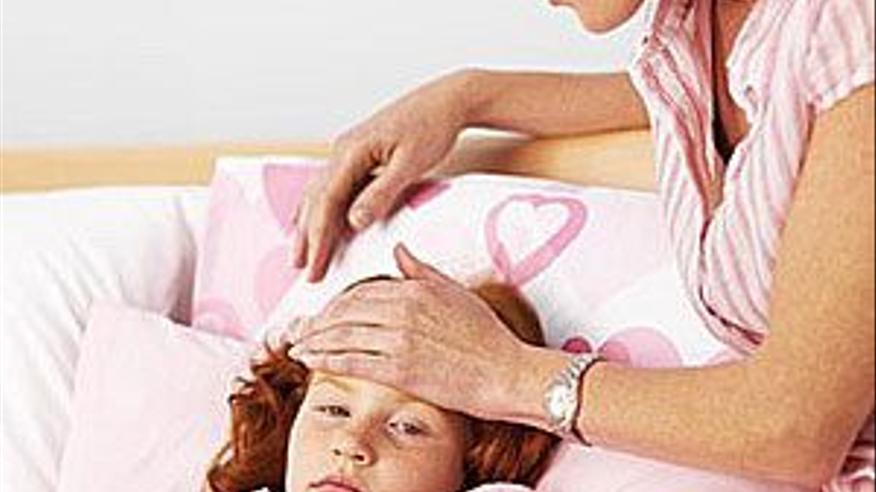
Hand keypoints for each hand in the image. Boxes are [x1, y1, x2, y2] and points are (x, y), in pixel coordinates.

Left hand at [289, 244, 544, 420]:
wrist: (506, 373)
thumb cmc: (486, 336)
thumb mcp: (455, 292)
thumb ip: (421, 270)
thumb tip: (399, 249)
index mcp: (415, 289)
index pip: (361, 292)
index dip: (336, 304)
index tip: (324, 314)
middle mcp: (403, 310)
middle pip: (345, 312)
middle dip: (318, 322)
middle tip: (302, 330)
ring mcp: (399, 340)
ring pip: (342, 335)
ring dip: (313, 341)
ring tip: (297, 346)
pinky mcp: (399, 370)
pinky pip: (350, 361)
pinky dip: (324, 359)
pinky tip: (310, 360)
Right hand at [292, 71, 474, 281]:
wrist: (446, 100)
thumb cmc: (432, 127)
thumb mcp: (411, 163)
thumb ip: (382, 192)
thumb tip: (354, 222)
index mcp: (352, 150)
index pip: (327, 202)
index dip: (318, 238)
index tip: (314, 267)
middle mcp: (343, 149)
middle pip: (316, 199)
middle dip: (307, 236)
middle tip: (301, 270)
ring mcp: (347, 149)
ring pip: (319, 191)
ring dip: (307, 223)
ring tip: (300, 253)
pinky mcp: (357, 152)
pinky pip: (330, 184)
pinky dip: (318, 206)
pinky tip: (311, 219)